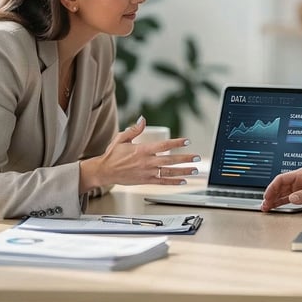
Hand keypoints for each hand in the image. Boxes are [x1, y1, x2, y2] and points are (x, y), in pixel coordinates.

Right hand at [79, 117, 199, 191]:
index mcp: (142, 150)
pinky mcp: (145, 181)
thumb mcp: (121, 138)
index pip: (163, 145)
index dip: (176, 143)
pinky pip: (162, 182)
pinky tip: (183, 181)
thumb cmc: (112, 155)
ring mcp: (147, 172)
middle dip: (185, 158)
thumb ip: (134, 129)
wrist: (104, 171)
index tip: (187, 141)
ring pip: (169, 172)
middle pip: (170, 160)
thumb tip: (142, 119)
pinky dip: (173, 182)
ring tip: (194, 170)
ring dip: (183, 171)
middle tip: (197, 157)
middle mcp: (146, 162)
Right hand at [260, 168, 301, 211]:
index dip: (272, 187)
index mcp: (301, 175)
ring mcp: (300, 189)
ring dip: (274, 200)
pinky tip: (275, 207)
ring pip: (283, 193)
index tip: (267, 196)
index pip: (282, 179)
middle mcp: (299, 181)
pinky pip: (289, 199)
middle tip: (264, 204)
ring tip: (266, 207)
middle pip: (280, 187)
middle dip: (271, 195)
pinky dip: (281, 203)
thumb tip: (292, 197)